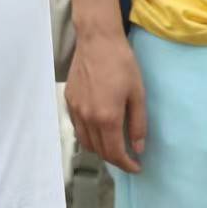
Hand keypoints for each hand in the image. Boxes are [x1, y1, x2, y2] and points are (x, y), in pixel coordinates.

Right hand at [65, 27, 147, 174]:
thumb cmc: (122, 63)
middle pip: (99, 150)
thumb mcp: (138, 93)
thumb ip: (138, 123)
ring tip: (114, 145)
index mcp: (107, 117)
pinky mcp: (68, 100)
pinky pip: (77, 127)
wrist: (97, 40)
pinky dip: (88, 135)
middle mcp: (87, 118)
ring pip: (85, 141)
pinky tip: (98, 129)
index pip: (114, 153)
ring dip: (100, 149)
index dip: (127, 164)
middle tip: (128, 157)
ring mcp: (75, 109)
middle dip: (115, 159)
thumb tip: (138, 148)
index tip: (137, 167)